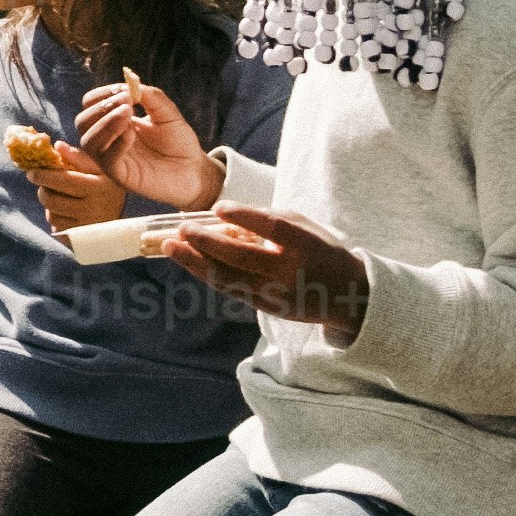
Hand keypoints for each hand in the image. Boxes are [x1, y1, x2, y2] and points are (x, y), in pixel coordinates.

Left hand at [17, 132, 120, 229]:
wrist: (122, 223)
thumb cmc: (107, 188)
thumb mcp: (100, 169)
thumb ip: (79, 157)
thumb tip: (57, 146)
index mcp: (98, 188)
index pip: (64, 181)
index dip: (44, 176)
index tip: (31, 172)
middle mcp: (92, 210)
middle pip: (52, 200)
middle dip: (43, 190)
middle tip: (44, 184)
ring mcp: (85, 228)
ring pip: (51, 215)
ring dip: (49, 205)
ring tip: (60, 198)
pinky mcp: (79, 241)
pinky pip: (56, 228)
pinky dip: (56, 218)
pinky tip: (65, 212)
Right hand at [77, 78, 217, 211]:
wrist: (194, 170)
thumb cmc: (179, 142)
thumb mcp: (166, 111)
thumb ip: (149, 95)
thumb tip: (130, 84)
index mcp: (115, 122)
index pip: (90, 105)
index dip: (103, 94)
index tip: (125, 91)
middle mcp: (108, 140)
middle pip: (82, 122)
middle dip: (102, 108)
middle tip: (128, 104)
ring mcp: (112, 159)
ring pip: (88, 141)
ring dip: (105, 123)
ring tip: (129, 115)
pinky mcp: (121, 176)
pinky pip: (107, 160)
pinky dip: (116, 144)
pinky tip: (132, 135)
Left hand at [148, 204, 368, 336]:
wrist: (345, 294)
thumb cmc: (320, 249)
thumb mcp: (306, 227)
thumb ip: (271, 219)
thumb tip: (226, 214)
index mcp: (306, 246)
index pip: (274, 230)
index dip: (245, 218)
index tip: (218, 207)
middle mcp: (290, 272)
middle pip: (244, 258)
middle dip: (209, 243)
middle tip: (182, 229)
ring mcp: (275, 294)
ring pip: (229, 279)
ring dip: (196, 263)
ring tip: (170, 246)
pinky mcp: (264, 307)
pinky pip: (230, 289)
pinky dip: (206, 274)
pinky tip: (187, 260)